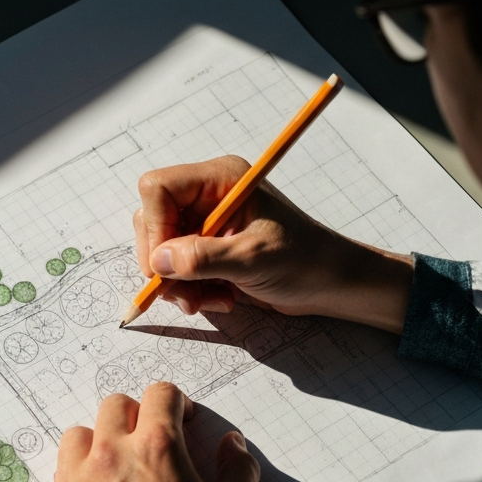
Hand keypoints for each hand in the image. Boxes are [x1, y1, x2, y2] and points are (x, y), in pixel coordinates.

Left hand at [55, 383, 259, 481]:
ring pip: (83, 430)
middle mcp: (114, 452)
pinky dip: (80, 464)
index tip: (184, 422)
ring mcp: (83, 477)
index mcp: (158, 447)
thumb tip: (232, 444)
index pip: (160, 393)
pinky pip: (64, 463)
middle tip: (156, 441)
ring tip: (122, 461)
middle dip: (141, 415)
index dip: (178, 403)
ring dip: (103, 436)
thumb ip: (240, 469)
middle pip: (118, 405)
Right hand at [134, 155, 413, 333]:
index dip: (153, 228)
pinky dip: (192, 291)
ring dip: (179, 284)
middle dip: (165, 264)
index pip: (159, 189)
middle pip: (153, 222)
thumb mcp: (253, 259)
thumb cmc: (304, 260)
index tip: (163, 266)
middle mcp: (208, 197)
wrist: (329, 283)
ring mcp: (207, 225)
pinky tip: (221, 298)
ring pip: (162, 252)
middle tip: (186, 294)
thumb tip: (159, 262)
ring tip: (211, 300)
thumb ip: (203, 259)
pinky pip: (178, 270)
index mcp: (220, 180)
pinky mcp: (209, 250)